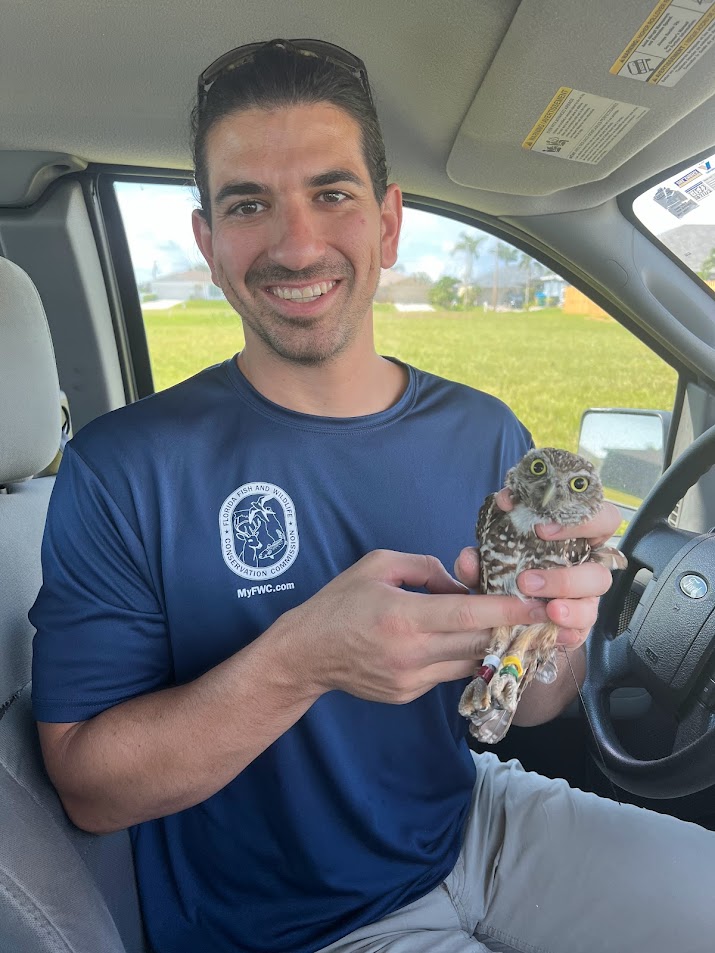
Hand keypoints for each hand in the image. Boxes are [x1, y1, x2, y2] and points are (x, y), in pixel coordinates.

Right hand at [286, 549, 550, 704]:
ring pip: (469, 663)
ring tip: (502, 628)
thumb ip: (426, 568)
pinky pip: (447, 673)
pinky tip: (456, 643)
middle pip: (478, 643)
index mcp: (404, 616)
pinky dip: (458, 656)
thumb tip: (462, 583)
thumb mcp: (378, 565)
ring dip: (488, 646)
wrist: (307, 654)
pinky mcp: (408, 695)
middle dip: (509, 629)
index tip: (538, 605)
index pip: (468, 616)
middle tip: (534, 614)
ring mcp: (411, 680)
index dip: (507, 610)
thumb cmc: (340, 602)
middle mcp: (412, 653)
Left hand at [453, 488, 621, 648]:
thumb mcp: (489, 560)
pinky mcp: (576, 628)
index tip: (540, 529)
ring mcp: (585, 601)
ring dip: (568, 609)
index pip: (602, 520)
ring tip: (547, 611)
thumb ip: (479, 557)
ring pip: (592, 606)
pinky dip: (566, 634)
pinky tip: (552, 632)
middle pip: (600, 573)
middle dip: (565, 579)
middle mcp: (587, 570)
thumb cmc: (506, 570)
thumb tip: (470, 558)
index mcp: (577, 539)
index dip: (581, 522)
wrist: (498, 609)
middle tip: (527, 581)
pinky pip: (580, 634)